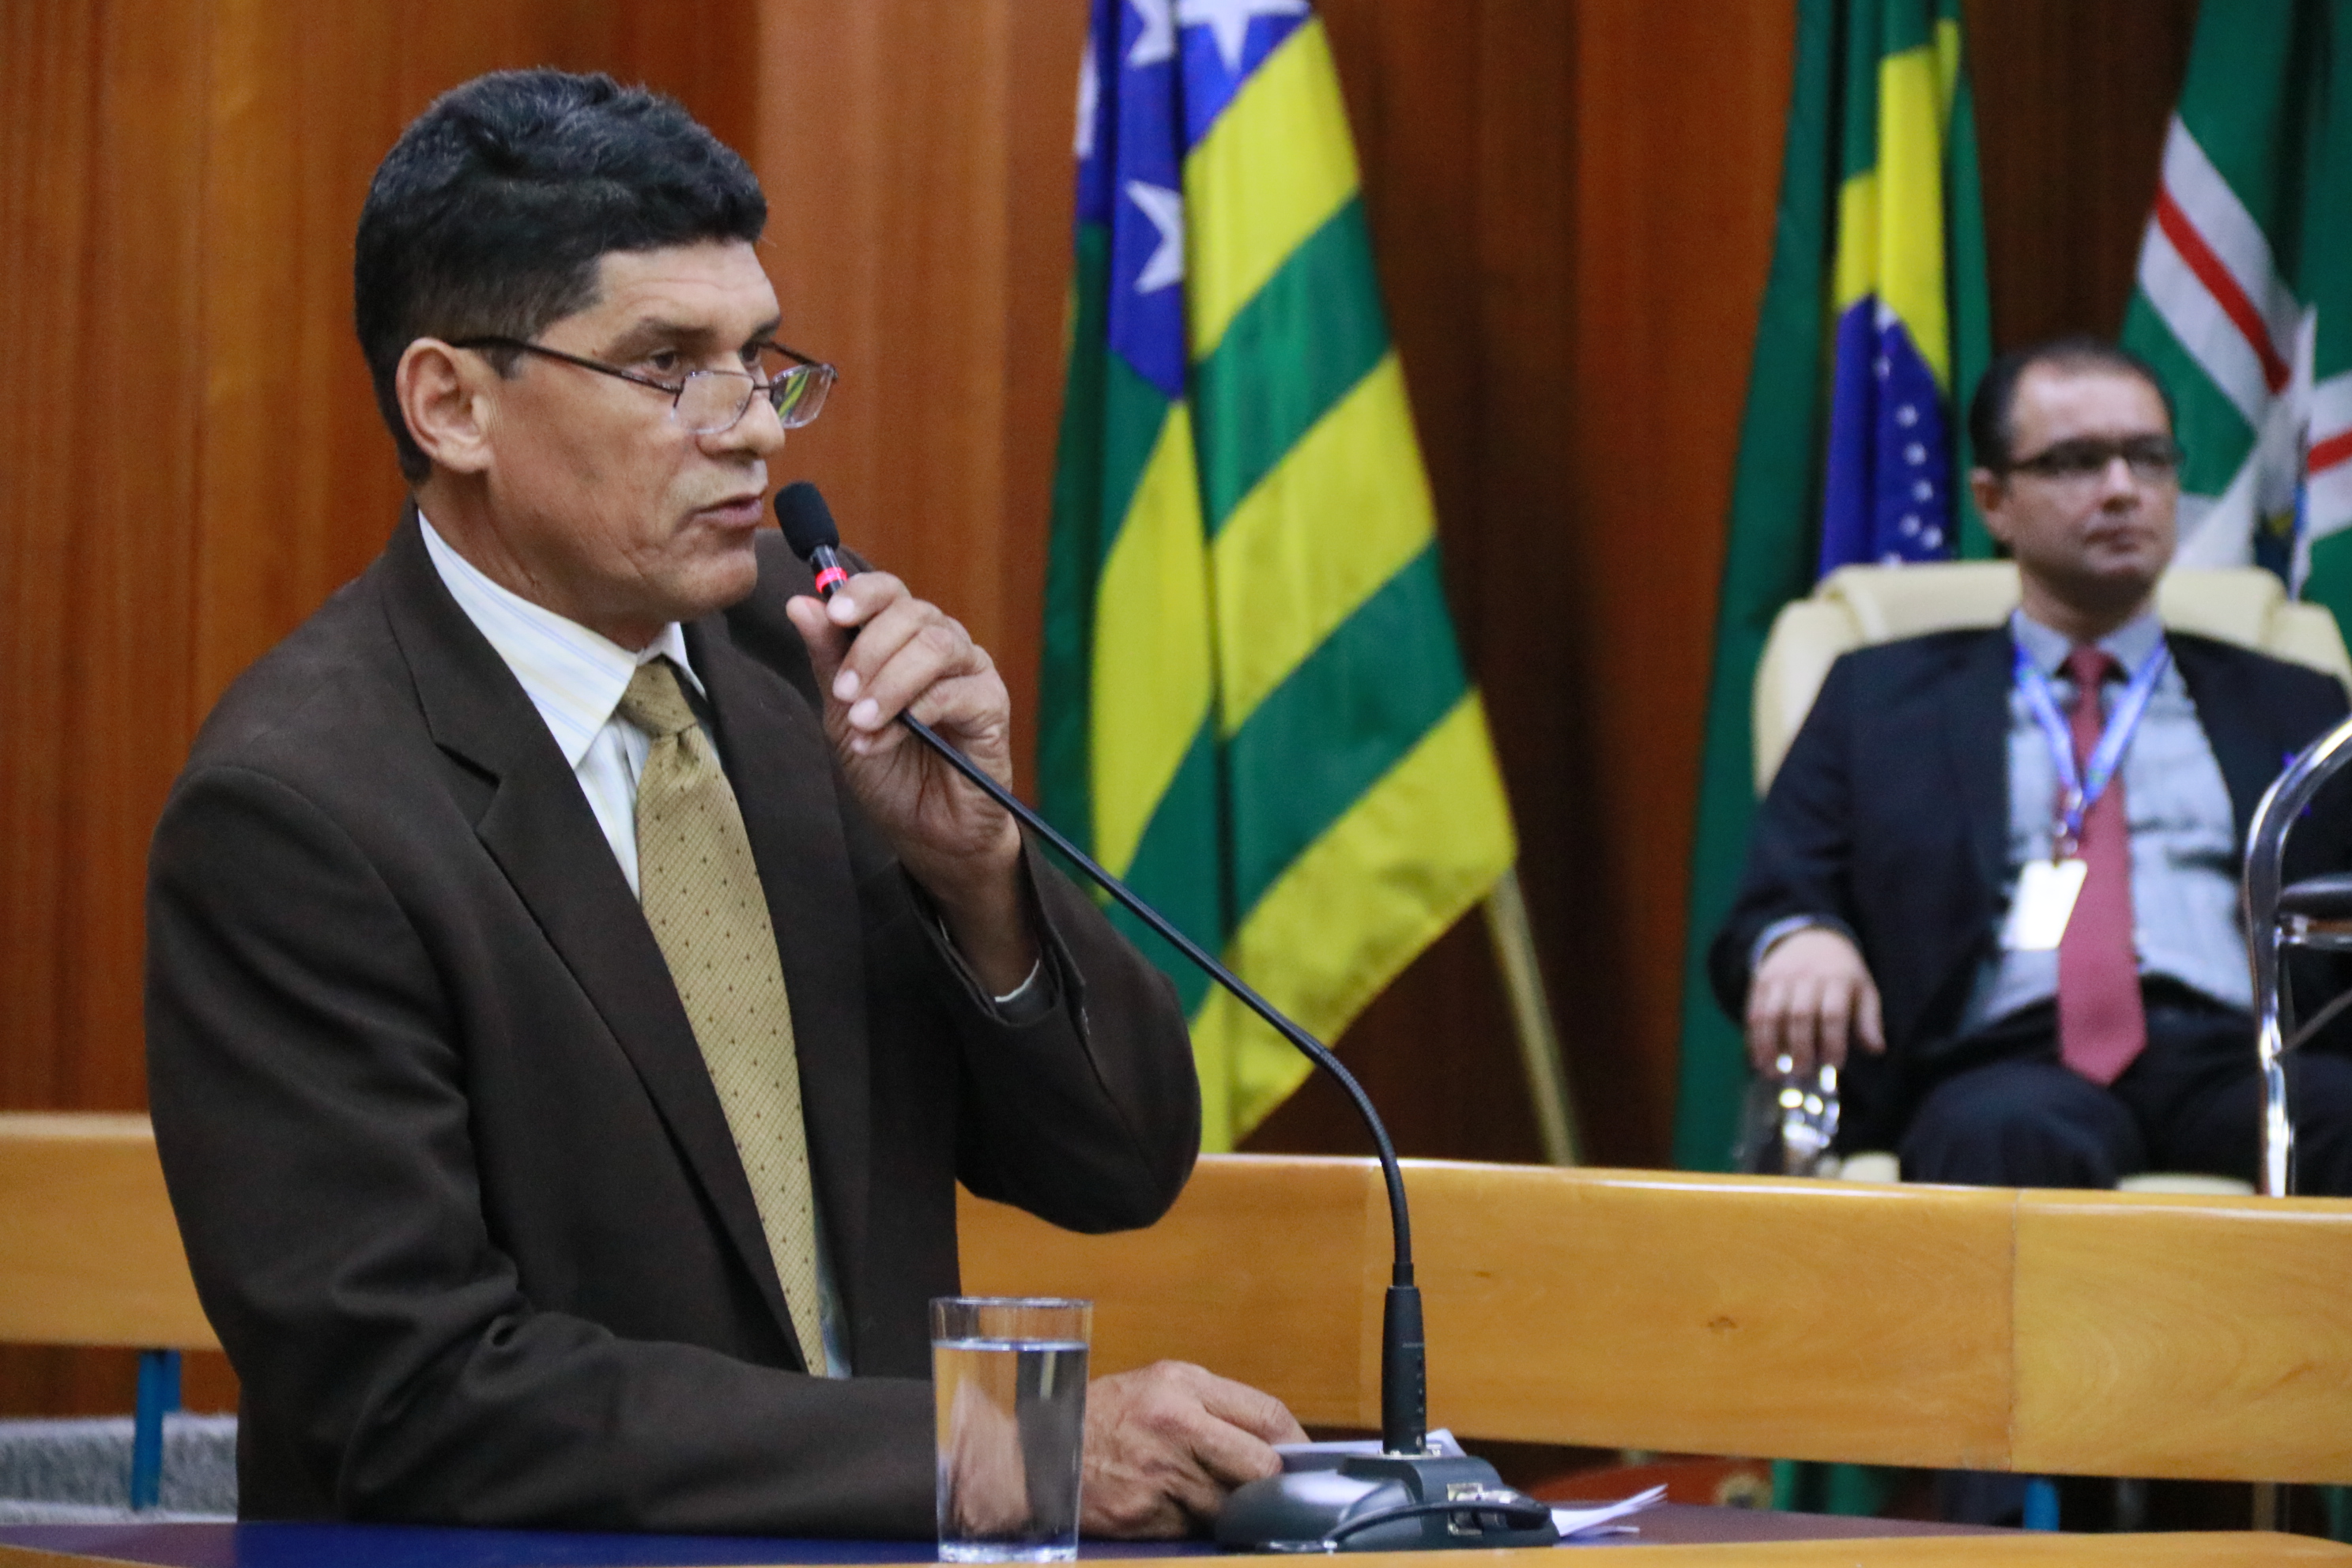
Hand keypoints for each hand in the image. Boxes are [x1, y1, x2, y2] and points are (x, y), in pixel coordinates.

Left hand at [785, 575, 1034, 989]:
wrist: (923, 831)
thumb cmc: (888, 769)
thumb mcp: (843, 713)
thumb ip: (829, 659)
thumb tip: (801, 603)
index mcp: (904, 639)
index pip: (889, 592)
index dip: (861, 593)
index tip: (834, 614)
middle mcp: (942, 646)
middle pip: (913, 613)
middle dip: (869, 650)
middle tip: (843, 694)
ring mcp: (970, 673)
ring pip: (937, 645)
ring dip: (891, 681)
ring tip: (864, 721)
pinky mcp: (992, 706)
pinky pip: (958, 691)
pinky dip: (916, 712)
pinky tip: (888, 738)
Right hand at [1080, 1361, 1306, 1537]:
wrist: (1037, 1457)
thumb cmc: (1101, 1418)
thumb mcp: (1156, 1387)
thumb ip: (1211, 1406)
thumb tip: (1270, 1439)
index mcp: (1183, 1385)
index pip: (1267, 1413)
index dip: (1296, 1442)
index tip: (1305, 1460)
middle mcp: (1177, 1426)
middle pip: (1261, 1465)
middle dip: (1273, 1483)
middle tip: (1274, 1490)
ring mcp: (1164, 1475)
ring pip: (1233, 1504)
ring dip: (1236, 1509)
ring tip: (1221, 1500)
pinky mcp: (1150, 1515)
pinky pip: (1197, 1527)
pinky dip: (1199, 1525)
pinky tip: (1184, 1512)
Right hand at [1745, 926, 1883, 1075]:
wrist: (1810, 938)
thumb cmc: (1842, 974)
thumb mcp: (1863, 990)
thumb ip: (1869, 1020)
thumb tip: (1876, 1050)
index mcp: (1838, 978)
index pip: (1833, 1013)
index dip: (1833, 1041)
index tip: (1834, 1065)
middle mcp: (1807, 975)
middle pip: (1800, 1014)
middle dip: (1800, 1048)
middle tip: (1803, 1073)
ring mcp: (1780, 977)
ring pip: (1771, 1014)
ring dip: (1770, 1046)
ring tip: (1774, 1073)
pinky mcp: (1761, 981)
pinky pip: (1754, 1011)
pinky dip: (1754, 1038)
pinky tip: (1758, 1059)